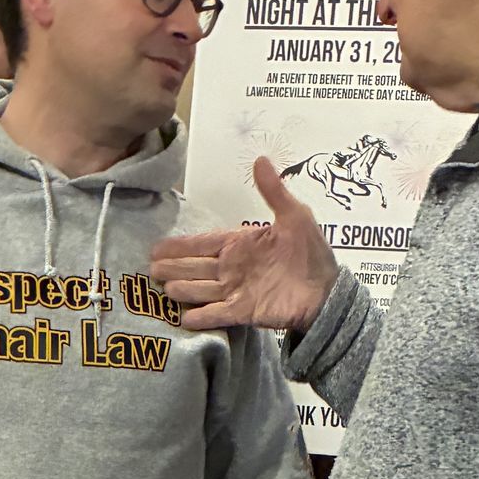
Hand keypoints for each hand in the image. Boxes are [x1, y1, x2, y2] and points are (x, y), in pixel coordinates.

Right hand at [151, 157, 338, 332]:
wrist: (327, 292)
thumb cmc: (312, 252)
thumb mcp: (295, 216)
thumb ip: (274, 191)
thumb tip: (260, 158)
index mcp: (239, 244)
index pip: (202, 244)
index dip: (179, 246)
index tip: (157, 247)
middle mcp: (232, 268)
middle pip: (195, 267)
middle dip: (173, 267)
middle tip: (151, 269)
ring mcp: (236, 291)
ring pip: (201, 290)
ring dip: (183, 289)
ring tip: (164, 288)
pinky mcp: (245, 312)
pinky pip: (218, 315)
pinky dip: (202, 317)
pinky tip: (183, 319)